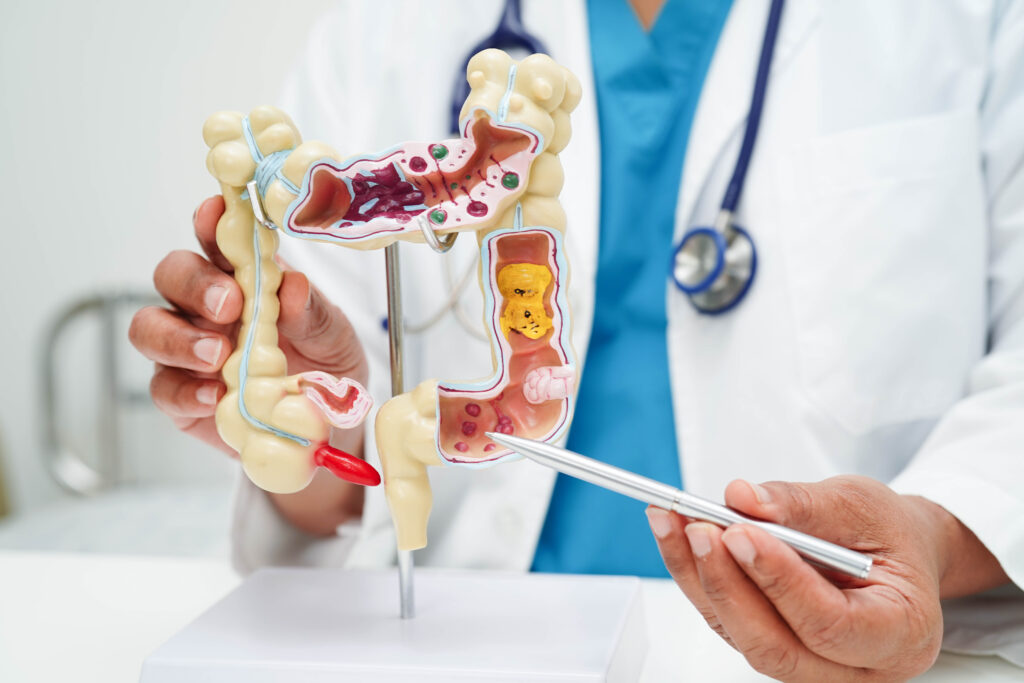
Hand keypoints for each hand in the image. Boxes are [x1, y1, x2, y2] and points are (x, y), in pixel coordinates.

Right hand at [129, 196, 368, 532]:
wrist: (323, 429)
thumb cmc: (326, 369)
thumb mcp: (336, 338)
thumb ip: (313, 313)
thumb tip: (294, 286)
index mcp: (246, 278)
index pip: (218, 239)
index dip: (210, 222)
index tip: (215, 214)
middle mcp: (207, 307)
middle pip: (173, 275)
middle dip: (194, 283)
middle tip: (228, 304)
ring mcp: (187, 349)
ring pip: (150, 327)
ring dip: (178, 337)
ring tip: (216, 355)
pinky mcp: (180, 396)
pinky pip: (163, 387)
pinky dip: (185, 390)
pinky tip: (212, 396)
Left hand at [647, 475, 1009, 680]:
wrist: (891, 552)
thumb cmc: (887, 534)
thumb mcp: (860, 503)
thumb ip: (803, 503)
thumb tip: (742, 499)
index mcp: (899, 632)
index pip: (831, 625)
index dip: (780, 581)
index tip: (740, 534)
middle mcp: (856, 666)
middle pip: (775, 645)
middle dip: (727, 584)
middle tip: (698, 530)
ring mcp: (810, 665)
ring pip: (741, 636)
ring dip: (699, 577)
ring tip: (674, 521)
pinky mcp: (771, 646)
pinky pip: (726, 621)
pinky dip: (696, 576)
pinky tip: (678, 534)